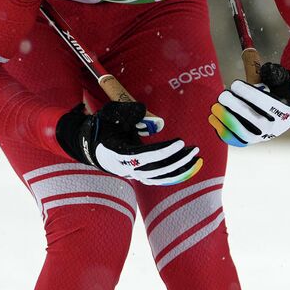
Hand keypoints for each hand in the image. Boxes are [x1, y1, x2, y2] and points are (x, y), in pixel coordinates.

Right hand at [56, 101, 201, 184]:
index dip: (163, 151)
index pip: (144, 156)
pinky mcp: (141, 176)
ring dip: (179, 168)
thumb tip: (143, 110)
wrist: (93, 147)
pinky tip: (190, 166)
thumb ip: (126, 112)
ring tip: (195, 156)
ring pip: (160, 177)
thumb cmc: (103, 128)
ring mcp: (134, 175)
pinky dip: (176, 174)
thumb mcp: (110, 115)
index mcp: (118, 153)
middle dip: (177, 160)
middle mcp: (127, 168)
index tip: (180, 142)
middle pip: (155, 170)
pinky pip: (160, 179)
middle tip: (193, 149)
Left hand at [210, 62, 289, 146]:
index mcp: (285, 110)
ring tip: (215, 107)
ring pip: (242, 132)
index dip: (248, 93)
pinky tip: (213, 118)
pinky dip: (222, 131)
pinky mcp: (250, 141)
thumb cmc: (277, 92)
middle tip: (222, 95)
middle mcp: (275, 127)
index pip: (265, 102)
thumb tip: (249, 53)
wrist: (281, 115)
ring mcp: (262, 137)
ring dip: (226, 120)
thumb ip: (265, 70)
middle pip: (253, 118)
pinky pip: (235, 140)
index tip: (235, 84)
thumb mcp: (278, 80)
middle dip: (235, 106)